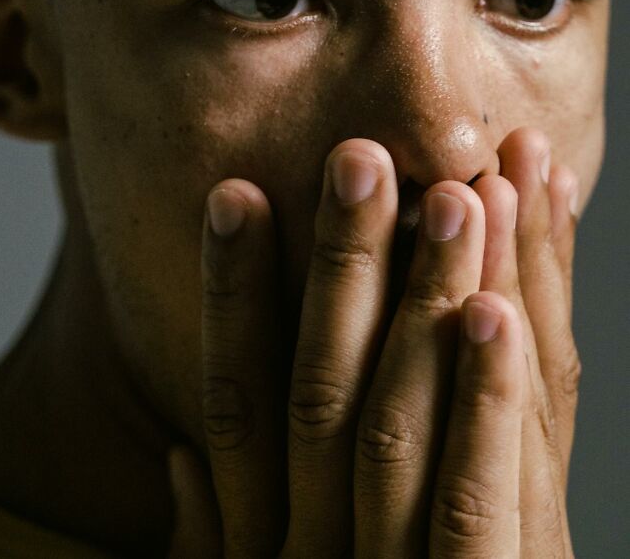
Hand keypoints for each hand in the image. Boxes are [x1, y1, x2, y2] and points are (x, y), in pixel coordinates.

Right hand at [168, 127, 579, 556]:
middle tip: (360, 157)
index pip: (234, 404)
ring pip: (403, 421)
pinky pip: (479, 500)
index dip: (230, 295)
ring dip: (433, 296)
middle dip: (345, 265)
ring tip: (465, 192)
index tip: (234, 196)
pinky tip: (498, 307)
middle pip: (322, 388)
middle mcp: (317, 551)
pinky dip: (490, 396)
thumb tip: (176, 455)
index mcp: (267, 544)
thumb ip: (216, 538)